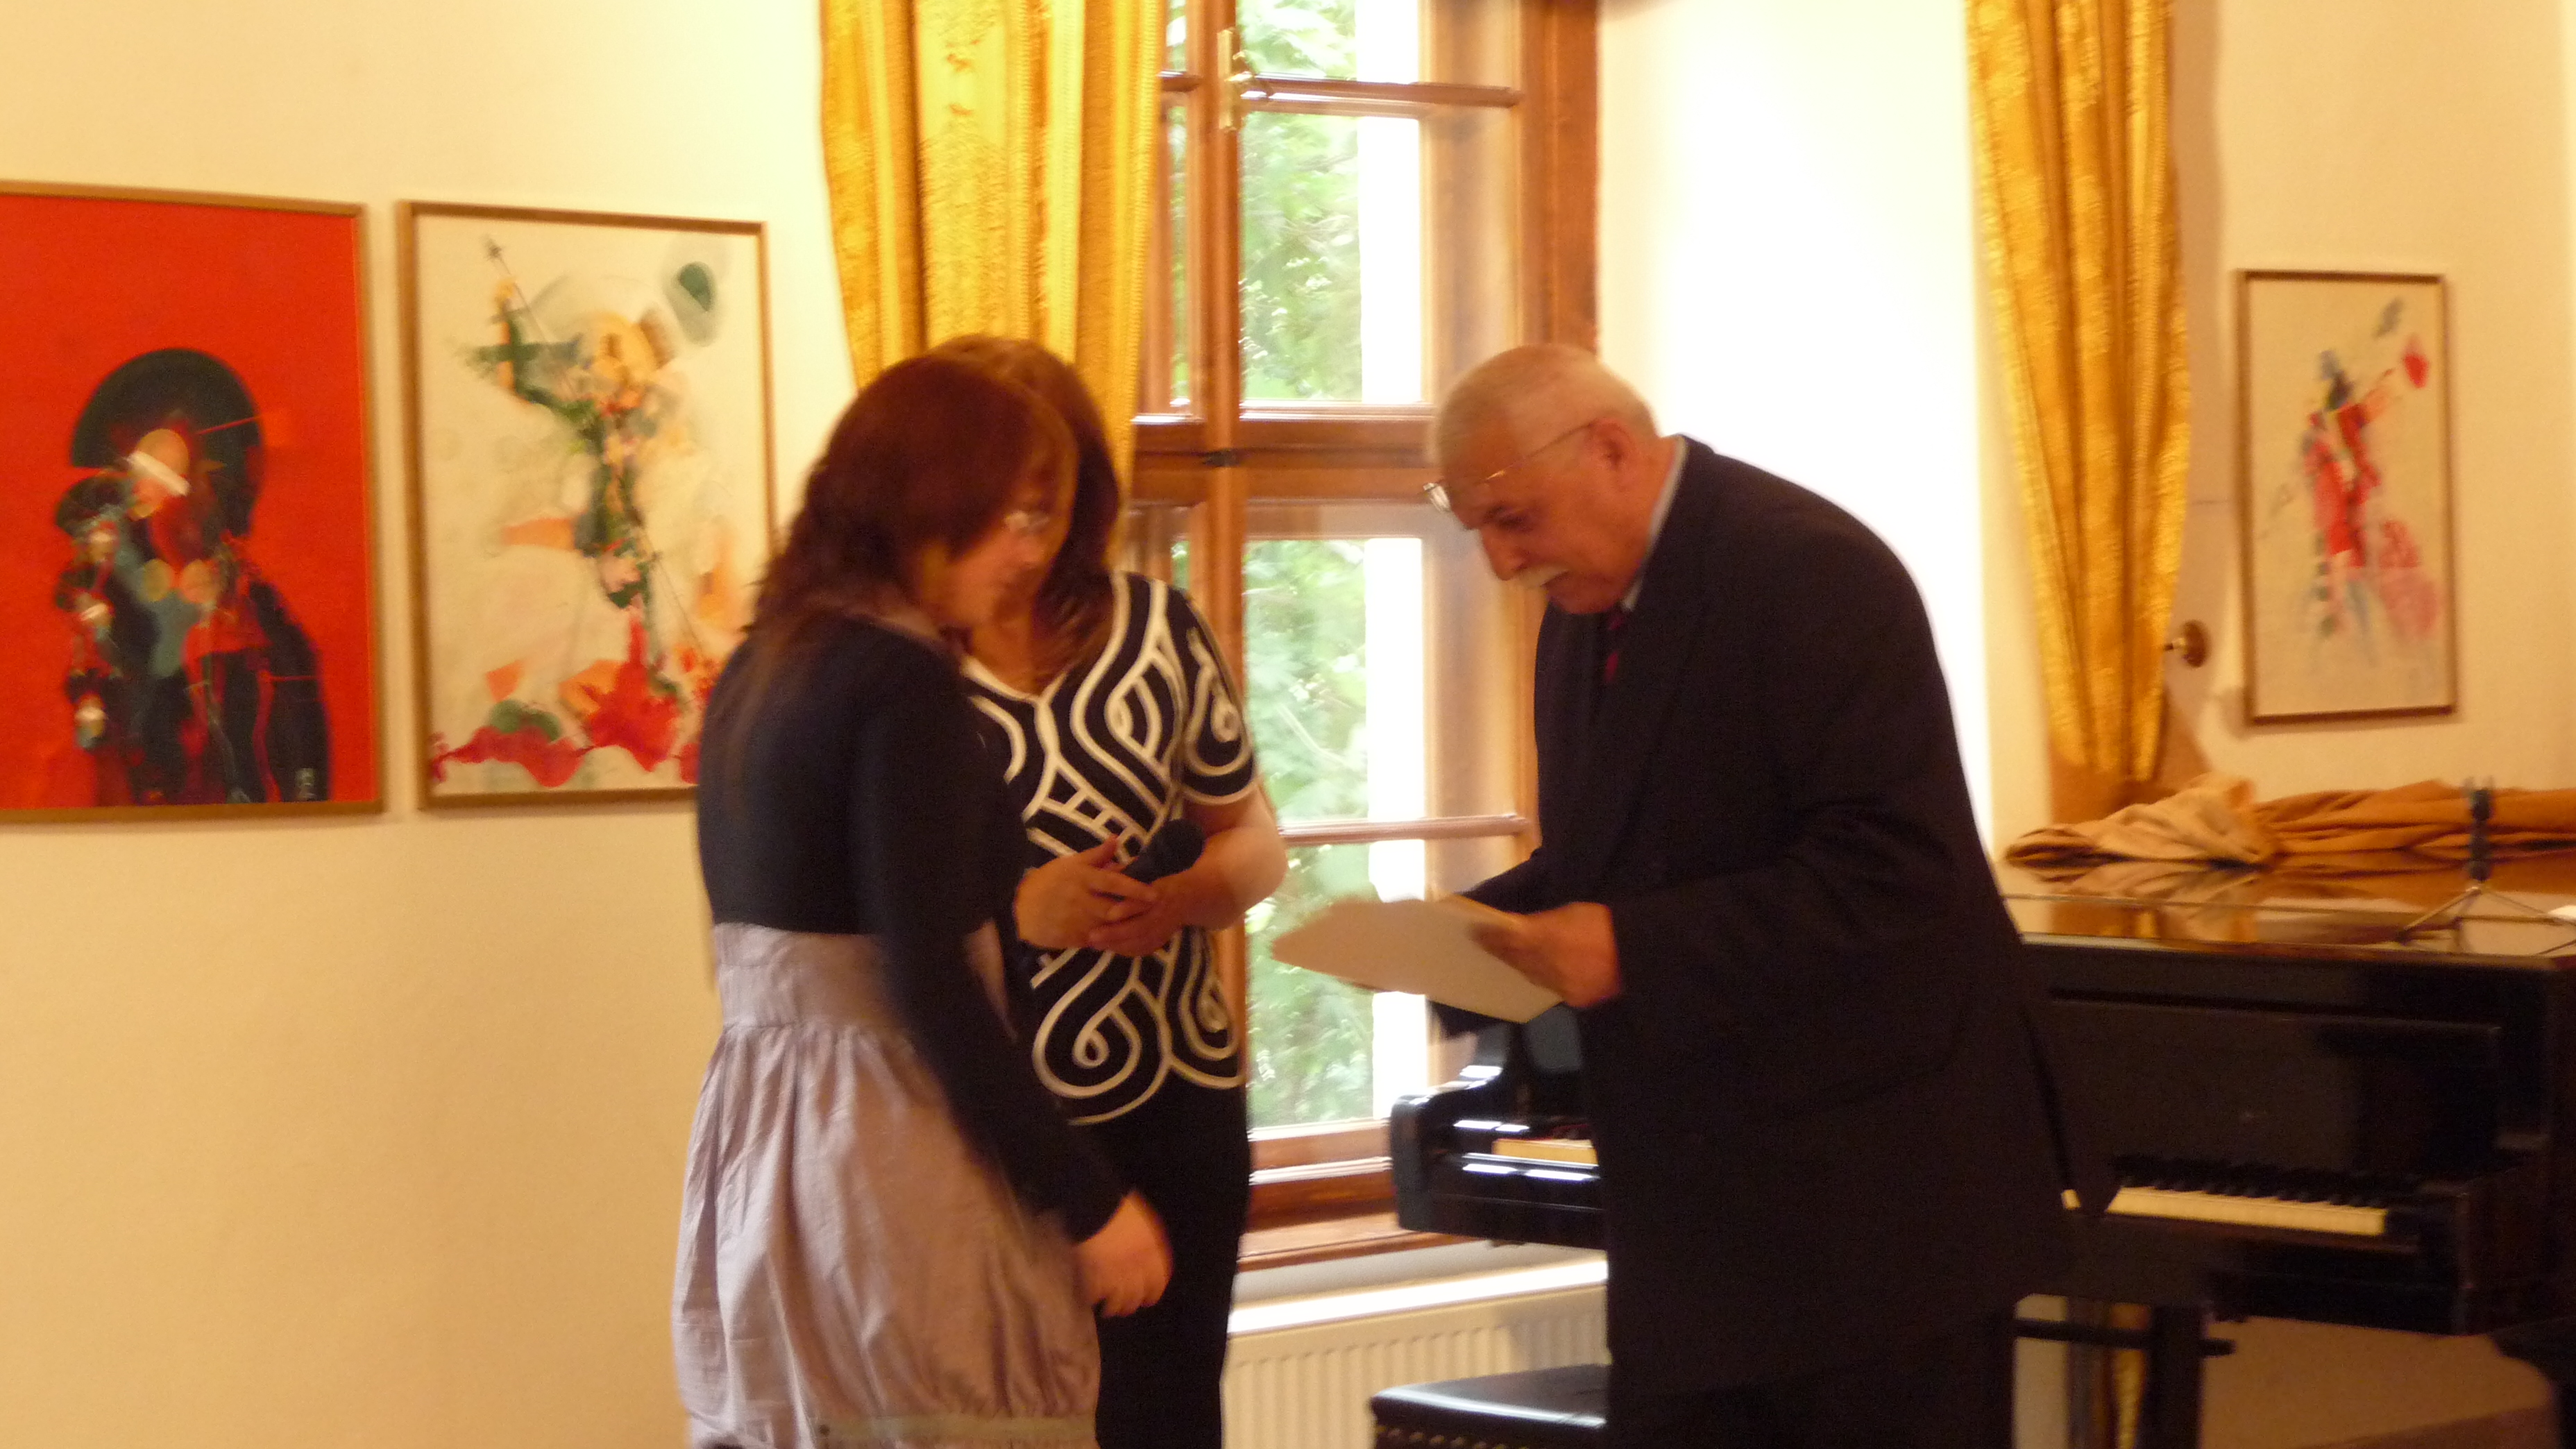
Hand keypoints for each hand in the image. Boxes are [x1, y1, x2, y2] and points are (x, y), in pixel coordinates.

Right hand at [1016, 841, 1156, 949]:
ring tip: (1144, 924)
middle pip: (1115, 908)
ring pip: (1108, 926)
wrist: (1020, 909)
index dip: (1136, 888)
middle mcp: (1080, 899)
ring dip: (1126, 926)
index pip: (1114, 882)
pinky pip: (1099, 940)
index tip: (1155, 894)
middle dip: (1136, 911)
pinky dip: (1112, 939)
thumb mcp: (1071, 864)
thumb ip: (1097, 855)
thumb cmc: (1048, 882)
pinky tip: (1123, 936)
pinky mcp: (1073, 938)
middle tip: (1156, 912)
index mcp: (1082, 878)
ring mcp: (1076, 920)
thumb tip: (1117, 839)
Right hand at [1075, 1192, 1170, 1317]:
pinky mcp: (1095, 1275)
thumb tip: (1143, 1247)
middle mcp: (1137, 1263)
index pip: (1159, 1277)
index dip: (1155, 1290)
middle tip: (1127, 1308)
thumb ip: (1144, 1235)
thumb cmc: (1115, 1204)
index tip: (1150, 1298)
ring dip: (1114, 1306)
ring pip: (1118, 1299)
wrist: (1091, 1202)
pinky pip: (1095, 1293)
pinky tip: (1090, 1298)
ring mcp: (1116, 1271)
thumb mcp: (1139, 1216)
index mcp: (1151, 1247)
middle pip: (1138, 1292)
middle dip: (1132, 1302)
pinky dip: (1092, 1297)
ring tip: (1109, 1310)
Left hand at [1085, 871, 1192, 956]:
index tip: (1110, 914)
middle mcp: (1164, 910)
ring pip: (1142, 941)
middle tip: (1092, 936)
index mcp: (1161, 890)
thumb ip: (1130, 871)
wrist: (1191, 896)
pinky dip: (1128, 950)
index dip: (1128, 908)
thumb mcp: (1149, 871)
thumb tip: (1107, 869)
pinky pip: (1145, 948)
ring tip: (1096, 944)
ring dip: (1119, 945)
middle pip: (1140, 926)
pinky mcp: (1164, 938)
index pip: (1143, 901)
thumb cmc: (1162, 879)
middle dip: (1116, 933)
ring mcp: (1166, 927)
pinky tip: (1111, 948)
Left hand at [1470, 901, 1620, 1007]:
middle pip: (1516, 959)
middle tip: (1484, 945)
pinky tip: (1539, 973)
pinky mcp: (1574, 999)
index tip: (1474, 932)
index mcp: (1545, 936)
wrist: (1637, 951)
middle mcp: (1547, 963)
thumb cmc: (1603, 923)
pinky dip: (1543, 979)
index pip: (1508, 938)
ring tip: (1508, 959)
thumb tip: (1523, 929)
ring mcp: (1560, 984)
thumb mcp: (1569, 913)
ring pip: (1531, 977)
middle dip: (1500, 952)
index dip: (1490, 936)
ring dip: (1519, 967)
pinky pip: (1551, 989)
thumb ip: (1543, 923)